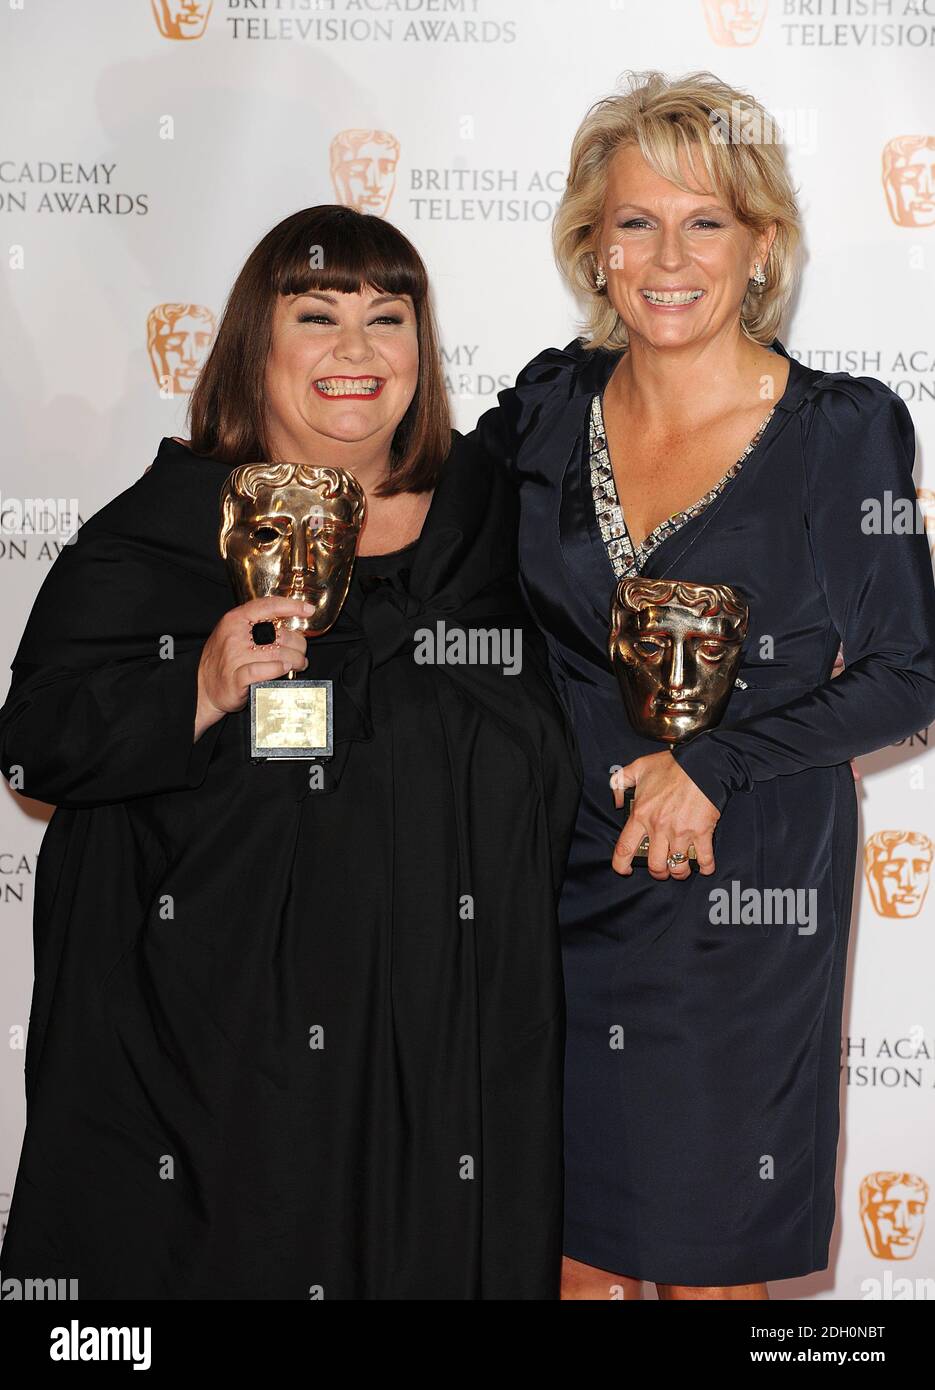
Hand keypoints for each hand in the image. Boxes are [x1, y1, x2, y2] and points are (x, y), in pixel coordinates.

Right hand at [194, 597, 312, 740]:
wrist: (203, 689)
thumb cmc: (224, 660)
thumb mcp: (233, 633)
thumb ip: (256, 625)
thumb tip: (289, 621)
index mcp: (235, 620)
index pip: (267, 606)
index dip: (291, 606)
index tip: (308, 610)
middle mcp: (234, 635)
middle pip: (279, 634)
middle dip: (298, 644)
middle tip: (302, 653)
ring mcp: (234, 657)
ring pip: (277, 653)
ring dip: (295, 660)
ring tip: (299, 664)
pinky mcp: (236, 679)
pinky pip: (264, 670)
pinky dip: (279, 669)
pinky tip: (286, 669)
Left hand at [610, 751, 719, 879]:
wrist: (702, 762)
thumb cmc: (672, 765)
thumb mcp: (638, 767)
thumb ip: (620, 782)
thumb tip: (616, 802)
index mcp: (641, 814)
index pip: (624, 848)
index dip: (621, 865)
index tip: (625, 870)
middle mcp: (659, 827)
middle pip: (654, 865)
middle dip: (657, 873)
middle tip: (661, 870)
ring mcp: (681, 832)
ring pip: (677, 867)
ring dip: (679, 873)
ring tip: (680, 869)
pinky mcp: (702, 832)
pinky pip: (704, 859)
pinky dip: (706, 867)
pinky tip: (705, 867)